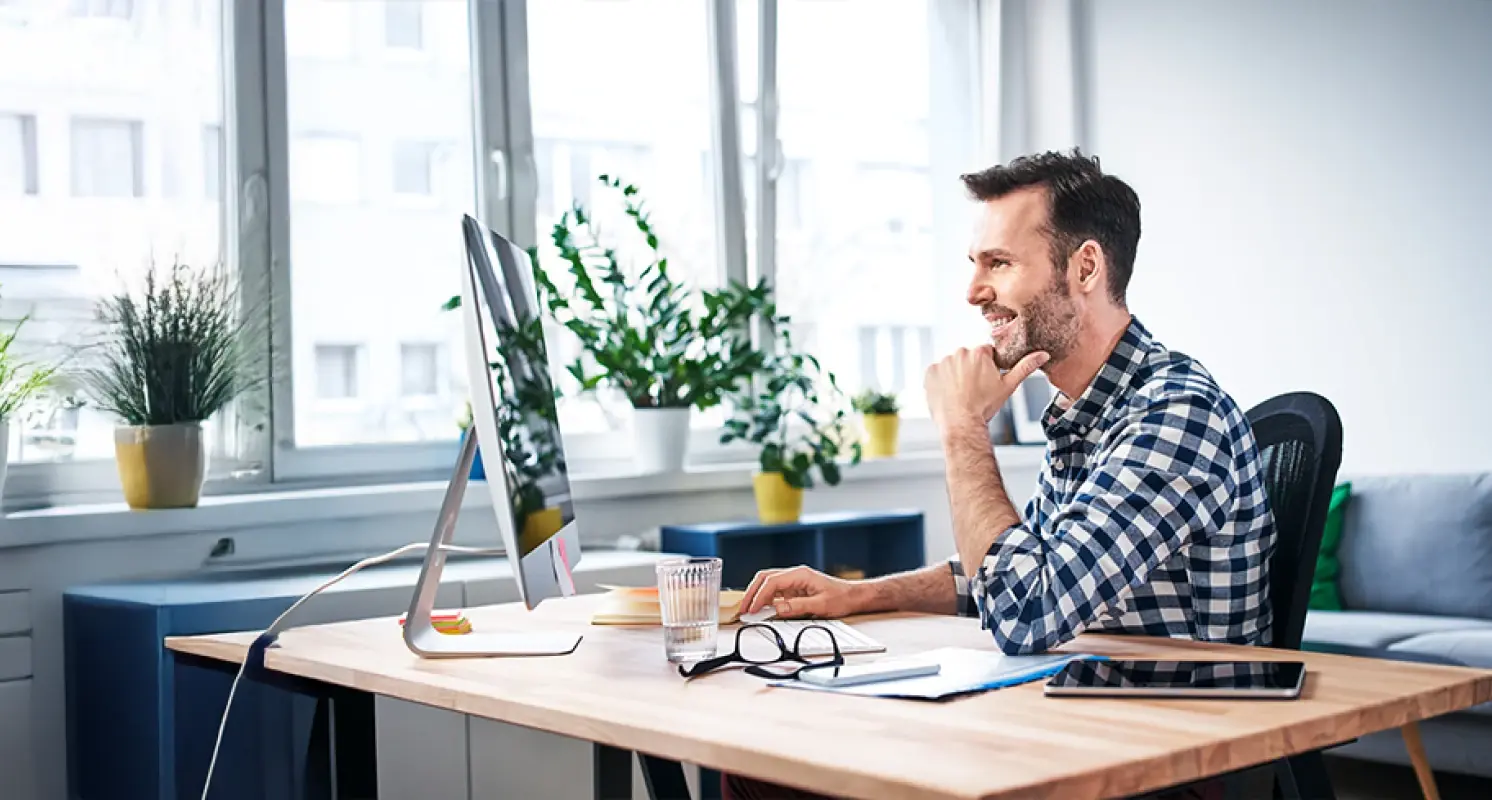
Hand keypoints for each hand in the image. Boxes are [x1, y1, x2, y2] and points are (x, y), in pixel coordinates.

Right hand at [740, 566, 863, 619]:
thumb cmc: (841, 598)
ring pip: (768, 584)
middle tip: (744, 609)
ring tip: (749, 610)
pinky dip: (765, 600)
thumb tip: (777, 609)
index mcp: (800, 574)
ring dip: (757, 596)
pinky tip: (762, 610)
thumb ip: (797, 607)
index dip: (759, 596)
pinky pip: (775, 592)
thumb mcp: (821, 605)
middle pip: (765, 578)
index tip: (752, 609)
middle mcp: (795, 575)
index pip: (772, 582)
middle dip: (752, 593)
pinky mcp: (794, 589)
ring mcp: (794, 581)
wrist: (853, 597)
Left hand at [924, 346, 1048, 434]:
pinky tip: (949, 393)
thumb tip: (1043, 354)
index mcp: (979, 352)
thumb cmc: (985, 406)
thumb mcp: (1008, 386)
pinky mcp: (930, 372)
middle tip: (975, 390)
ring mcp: (943, 362)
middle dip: (971, 370)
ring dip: (956, 375)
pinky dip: (941, 381)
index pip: (986, 354)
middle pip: (968, 358)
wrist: (961, 423)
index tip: (986, 382)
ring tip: (961, 394)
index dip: (988, 368)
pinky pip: (937, 373)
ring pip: (953, 365)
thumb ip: (1025, 367)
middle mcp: (960, 352)